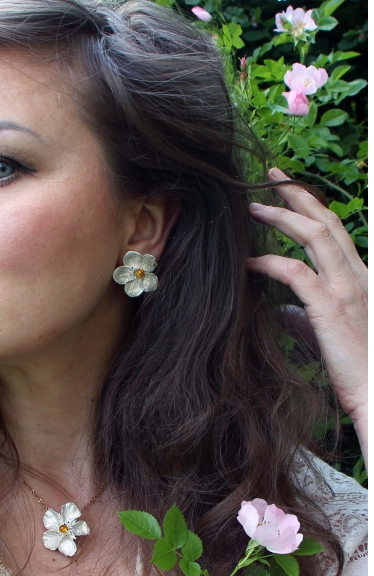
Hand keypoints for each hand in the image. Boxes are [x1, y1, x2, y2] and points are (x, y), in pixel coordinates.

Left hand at [246, 168, 367, 464]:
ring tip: (253, 207)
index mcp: (360, 277)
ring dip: (282, 216)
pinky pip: (295, 272)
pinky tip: (248, 262)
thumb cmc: (355, 367)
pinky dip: (269, 262)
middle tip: (271, 175)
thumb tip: (282, 310)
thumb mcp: (327, 333)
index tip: (286, 188)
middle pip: (327, 221)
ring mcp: (347, 288)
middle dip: (298, 193)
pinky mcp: (331, 307)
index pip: (335, 231)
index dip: (311, 206)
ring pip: (315, 236)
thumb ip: (304, 316)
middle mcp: (358, 275)